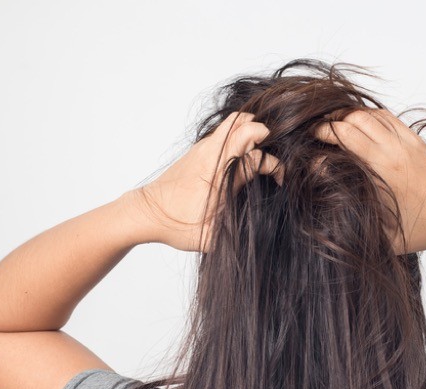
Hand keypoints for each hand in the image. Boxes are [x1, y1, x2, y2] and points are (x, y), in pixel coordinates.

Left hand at [129, 111, 284, 252]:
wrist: (147, 214)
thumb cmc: (178, 225)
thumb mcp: (214, 230)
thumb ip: (240, 214)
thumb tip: (266, 206)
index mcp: (219, 171)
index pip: (257, 155)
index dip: (275, 166)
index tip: (278, 181)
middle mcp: (211, 152)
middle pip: (245, 122)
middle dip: (264, 135)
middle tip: (268, 158)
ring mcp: (203, 148)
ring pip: (234, 122)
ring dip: (250, 133)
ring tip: (256, 157)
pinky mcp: (198, 150)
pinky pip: (224, 132)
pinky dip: (238, 137)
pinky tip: (240, 160)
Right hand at [313, 108, 425, 252]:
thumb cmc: (422, 228)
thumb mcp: (383, 235)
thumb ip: (352, 215)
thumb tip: (323, 194)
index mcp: (382, 174)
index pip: (342, 143)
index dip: (320, 143)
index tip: (308, 149)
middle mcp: (392, 153)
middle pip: (351, 122)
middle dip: (327, 124)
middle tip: (313, 133)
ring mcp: (404, 142)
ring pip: (367, 115)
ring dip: (346, 117)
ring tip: (331, 126)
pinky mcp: (414, 138)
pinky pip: (385, 116)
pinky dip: (366, 116)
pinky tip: (357, 124)